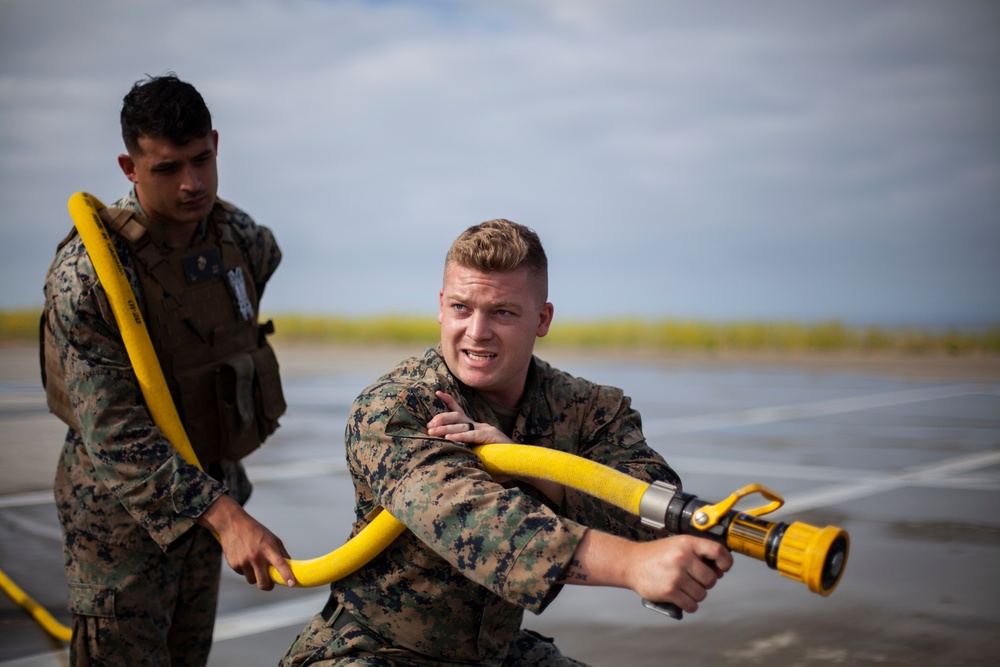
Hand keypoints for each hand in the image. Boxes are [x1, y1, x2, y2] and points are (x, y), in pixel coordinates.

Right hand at [198, 495, 295, 589]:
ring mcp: (243, 561)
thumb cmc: (256, 532)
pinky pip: (243, 574)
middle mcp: (256, 556)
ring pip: (252, 580)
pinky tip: (244, 558)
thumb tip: (289, 568)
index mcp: (268, 548)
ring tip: (254, 563)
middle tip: (270, 583)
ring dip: (255, 576)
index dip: (286, 575)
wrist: (233, 524)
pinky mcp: (233, 564)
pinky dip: (245, 570)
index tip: (292, 584)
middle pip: (263, 583)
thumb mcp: (273, 538)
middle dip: (268, 586)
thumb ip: (282, 553)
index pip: (280, 564)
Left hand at [426, 391, 564, 504]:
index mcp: (476, 428)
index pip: (460, 411)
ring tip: (431, 432)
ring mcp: (485, 429)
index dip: (448, 401)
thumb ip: (466, 451)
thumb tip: (448, 454)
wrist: (519, 463)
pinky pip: (471, 435)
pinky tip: (448, 438)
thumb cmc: (498, 462)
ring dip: (444, 428)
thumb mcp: (477, 455)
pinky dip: (459, 436)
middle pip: (457, 416)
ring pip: (461, 424)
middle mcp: (479, 425)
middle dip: (441, 419)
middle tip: (429, 426)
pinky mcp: (489, 436)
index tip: (437, 392)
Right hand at [562, 531, 732, 614]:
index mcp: (687, 543)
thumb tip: (719, 570)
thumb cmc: (656, 555)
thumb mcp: (677, 545)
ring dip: (696, 594)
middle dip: (706, 582)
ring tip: (685, 588)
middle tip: (694, 579)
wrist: (631, 563)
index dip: (726, 561)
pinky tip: (682, 598)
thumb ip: (698, 554)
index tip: (724, 567)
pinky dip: (689, 605)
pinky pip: (691, 604)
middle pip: (711, 579)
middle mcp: (682, 558)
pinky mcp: (669, 591)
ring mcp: (676, 575)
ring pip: (702, 594)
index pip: (717, 551)